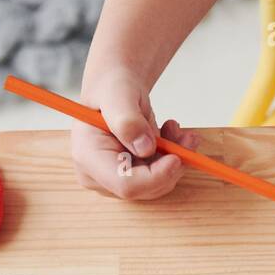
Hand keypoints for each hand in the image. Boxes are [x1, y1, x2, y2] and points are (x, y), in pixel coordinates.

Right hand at [71, 68, 197, 199]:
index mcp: (87, 157)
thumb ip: (128, 120)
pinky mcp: (130, 178)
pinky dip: (173, 158)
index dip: (156, 177)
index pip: (126, 185)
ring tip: (177, 129)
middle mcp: (98, 175)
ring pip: (157, 184)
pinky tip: (172, 135)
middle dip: (171, 165)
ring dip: (176, 158)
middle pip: (145, 187)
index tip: (177, 157)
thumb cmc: (112, 87)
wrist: (116, 88)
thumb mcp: (119, 94)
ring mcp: (114, 179)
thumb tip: (145, 148)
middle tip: (187, 137)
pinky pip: (160, 177)